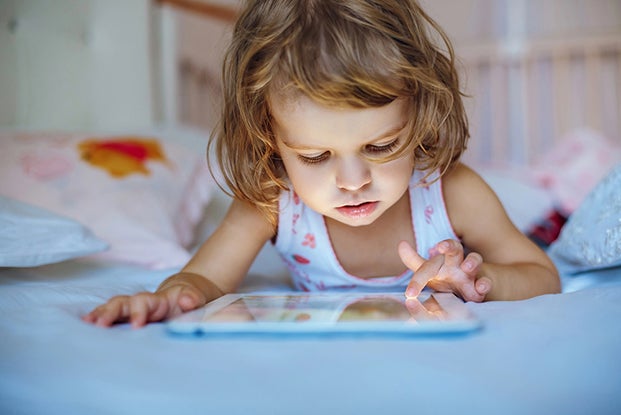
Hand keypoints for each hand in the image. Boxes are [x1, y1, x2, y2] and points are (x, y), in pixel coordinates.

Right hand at [82, 283, 207, 327]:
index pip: (143, 303)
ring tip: (86, 324)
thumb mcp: (195, 296)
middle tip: (100, 325)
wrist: (184, 295)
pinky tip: (85, 326)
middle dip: (110, 312)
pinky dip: (97, 319)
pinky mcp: (127, 318)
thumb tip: (188, 301)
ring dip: (99, 315)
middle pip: (121, 303)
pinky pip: (110, 317)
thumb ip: (192, 298)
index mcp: (157, 300)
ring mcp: (132, 310)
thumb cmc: (188, 298)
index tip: (137, 325)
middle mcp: (140, 303)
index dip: (138, 312)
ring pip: (112, 309)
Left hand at [398, 239, 490, 301]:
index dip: (418, 278)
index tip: (410, 293)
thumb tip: (401, 244)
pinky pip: (485, 281)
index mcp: (441, 260)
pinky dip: (485, 283)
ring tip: (467, 267)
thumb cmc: (445, 277)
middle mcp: (455, 262)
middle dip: (449, 245)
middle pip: (454, 248)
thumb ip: (413, 260)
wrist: (468, 289)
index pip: (428, 265)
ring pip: (474, 261)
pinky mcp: (480, 285)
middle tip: (442, 247)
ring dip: (471, 262)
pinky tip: (481, 287)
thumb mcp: (428, 271)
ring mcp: (470, 273)